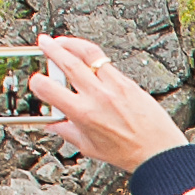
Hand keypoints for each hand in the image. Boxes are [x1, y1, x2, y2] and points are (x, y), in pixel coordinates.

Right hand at [28, 36, 183, 173]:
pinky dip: (92, 55)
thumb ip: (67, 132)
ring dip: (72, 44)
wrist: (158, 150)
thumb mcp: (88, 146)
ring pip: (88, 53)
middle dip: (51, 49)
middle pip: (68, 62)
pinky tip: (86, 56)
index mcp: (82, 114)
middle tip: (43, 42)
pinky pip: (106, 62)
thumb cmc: (126, 152)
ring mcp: (113, 86)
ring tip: (62, 41)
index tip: (36, 81)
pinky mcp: (127, 82)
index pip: (49, 89)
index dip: (37, 83)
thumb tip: (52, 124)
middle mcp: (97, 95)